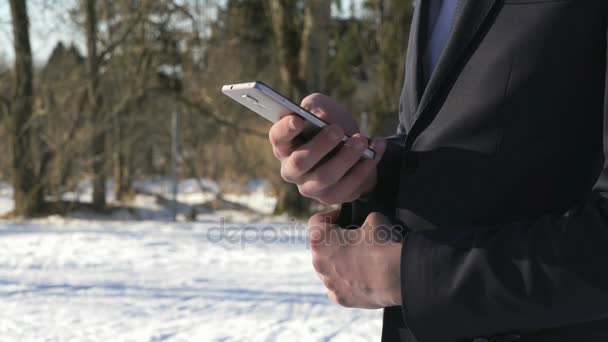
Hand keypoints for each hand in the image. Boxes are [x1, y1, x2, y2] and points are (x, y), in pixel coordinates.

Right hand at [269, 93, 385, 204]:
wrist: (352, 148)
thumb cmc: (331, 126)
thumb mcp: (322, 108)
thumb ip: (317, 106)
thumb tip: (321, 116)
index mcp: (285, 144)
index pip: (277, 137)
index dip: (285, 130)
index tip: (299, 120)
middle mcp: (292, 169)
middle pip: (300, 162)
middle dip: (320, 146)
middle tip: (338, 130)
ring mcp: (310, 187)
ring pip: (326, 177)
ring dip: (346, 157)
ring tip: (362, 140)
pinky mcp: (332, 197)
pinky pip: (348, 186)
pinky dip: (365, 167)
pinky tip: (376, 148)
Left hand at [308, 209, 402, 308]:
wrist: (396, 276)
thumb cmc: (381, 245)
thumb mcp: (373, 218)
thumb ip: (362, 218)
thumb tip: (365, 222)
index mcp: (319, 240)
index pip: (316, 221)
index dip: (331, 216)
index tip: (343, 217)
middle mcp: (318, 263)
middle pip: (321, 247)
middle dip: (335, 241)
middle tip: (354, 238)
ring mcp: (328, 283)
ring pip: (329, 269)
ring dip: (340, 262)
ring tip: (361, 259)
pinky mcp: (340, 298)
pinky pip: (338, 286)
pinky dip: (347, 281)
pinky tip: (362, 277)